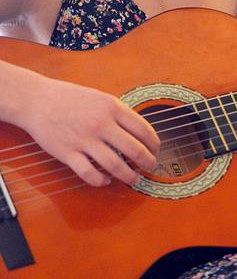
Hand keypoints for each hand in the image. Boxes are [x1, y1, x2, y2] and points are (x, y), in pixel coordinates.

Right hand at [22, 75, 159, 186]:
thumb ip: (118, 114)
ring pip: (116, 165)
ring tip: (134, 179)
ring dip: (129, 176)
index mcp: (112, 107)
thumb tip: (139, 132)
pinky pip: (90, 174)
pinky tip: (106, 180)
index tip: (156, 150)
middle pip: (134, 150)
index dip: (154, 144)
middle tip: (150, 167)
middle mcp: (101, 124)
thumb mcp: (100, 98)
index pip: (143, 129)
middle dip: (147, 162)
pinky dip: (101, 181)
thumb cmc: (70, 98)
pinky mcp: (68, 153)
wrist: (38, 100)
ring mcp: (84, 140)